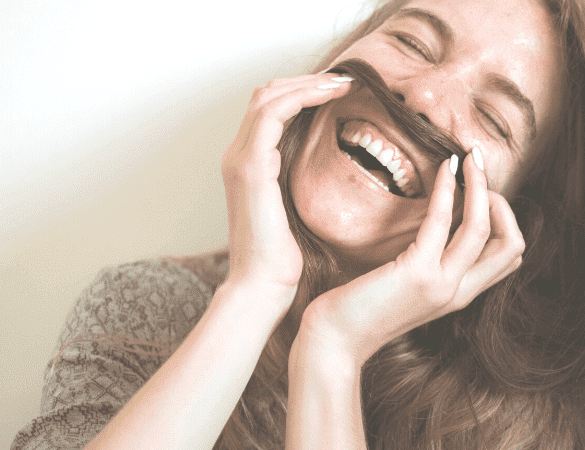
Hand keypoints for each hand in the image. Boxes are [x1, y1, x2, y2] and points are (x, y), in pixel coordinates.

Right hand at [220, 73, 354, 307]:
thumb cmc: (282, 258)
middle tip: (345, 81)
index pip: (270, 109)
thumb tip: (334, 171)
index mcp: (250, 163)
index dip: (303, 92)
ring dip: (307, 83)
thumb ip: (303, 185)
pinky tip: (330, 97)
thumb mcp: (297, 211)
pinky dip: (301, 98)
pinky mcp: (250, 167)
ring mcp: (241, 159)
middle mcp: (239, 155)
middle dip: (306, 81)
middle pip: (266, 94)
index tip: (340, 91)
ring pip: (268, 96)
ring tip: (342, 83)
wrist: (262, 285)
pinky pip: (272, 114)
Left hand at [296, 148, 524, 364]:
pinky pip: (443, 221)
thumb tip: (439, 224)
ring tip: (469, 158)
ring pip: (485, 227)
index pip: (510, 256)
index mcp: (461, 293)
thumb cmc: (362, 308)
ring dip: (481, 184)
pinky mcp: (417, 273)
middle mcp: (460, 292)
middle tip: (477, 175)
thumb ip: (431, 262)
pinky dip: (448, 189)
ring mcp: (442, 284)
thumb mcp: (409, 285)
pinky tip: (445, 168)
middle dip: (502, 201)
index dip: (505, 220)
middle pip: (513, 244)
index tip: (479, 194)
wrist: (336, 340)